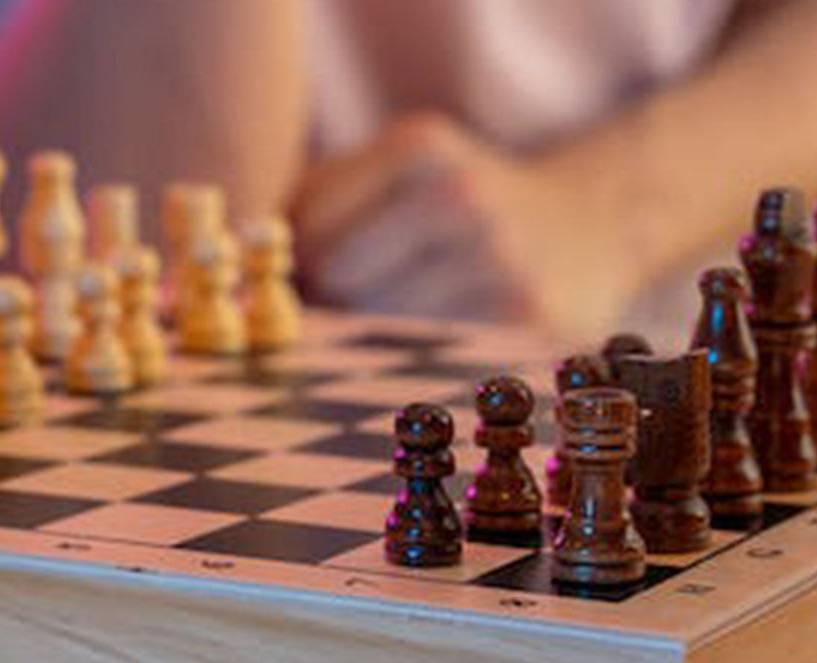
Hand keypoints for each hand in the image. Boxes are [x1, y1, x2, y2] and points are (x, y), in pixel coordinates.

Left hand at [290, 113, 641, 340]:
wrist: (595, 225)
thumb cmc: (468, 203)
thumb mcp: (405, 165)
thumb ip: (316, 199)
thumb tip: (221, 274)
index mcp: (425, 149)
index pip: (307, 229)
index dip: (309, 256)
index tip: (341, 259)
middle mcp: (465, 200)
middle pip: (339, 281)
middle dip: (349, 294)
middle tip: (390, 286)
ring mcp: (501, 265)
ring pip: (382, 328)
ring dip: (391, 327)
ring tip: (432, 303)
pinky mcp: (528, 325)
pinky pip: (434, 358)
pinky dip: (434, 351)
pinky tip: (462, 325)